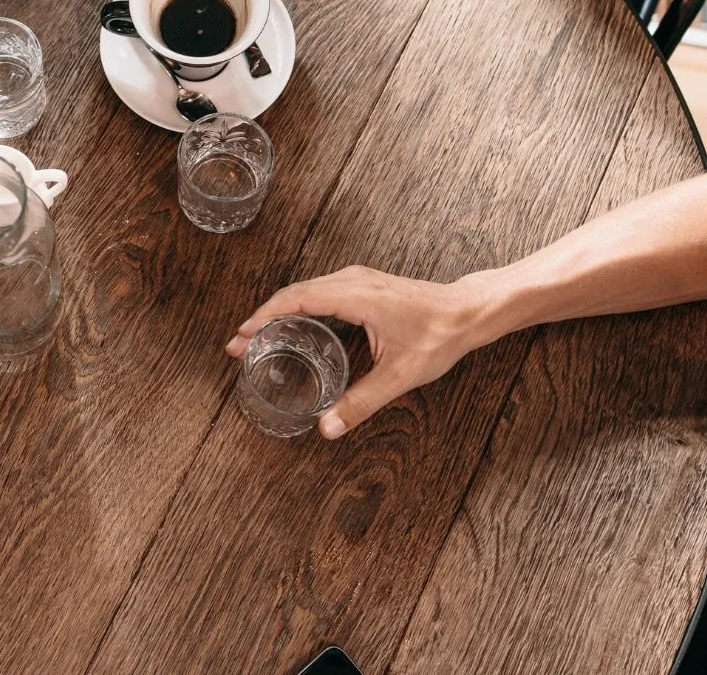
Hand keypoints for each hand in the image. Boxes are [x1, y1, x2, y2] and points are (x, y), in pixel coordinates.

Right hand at [226, 266, 488, 438]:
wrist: (468, 311)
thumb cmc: (440, 335)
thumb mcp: (400, 374)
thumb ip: (362, 401)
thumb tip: (328, 427)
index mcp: (357, 295)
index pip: (297, 299)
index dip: (264, 317)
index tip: (241, 335)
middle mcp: (353, 281)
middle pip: (294, 293)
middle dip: (262, 318)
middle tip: (238, 345)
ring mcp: (358, 280)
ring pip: (306, 290)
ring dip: (278, 311)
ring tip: (256, 337)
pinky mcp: (363, 285)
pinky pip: (320, 291)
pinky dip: (298, 307)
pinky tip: (292, 327)